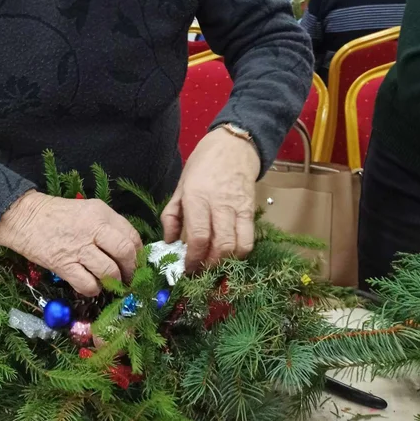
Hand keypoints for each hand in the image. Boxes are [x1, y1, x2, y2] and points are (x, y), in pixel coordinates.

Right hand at [0, 191, 142, 296]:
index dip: (138, 254)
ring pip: (109, 271)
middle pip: (125, 253)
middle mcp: (94, 229)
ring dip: (114, 282)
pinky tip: (91, 286)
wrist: (25, 217)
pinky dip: (94, 289)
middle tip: (129, 279)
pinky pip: (88, 284)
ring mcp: (78, 247)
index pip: (132, 235)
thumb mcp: (88, 210)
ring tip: (111, 284)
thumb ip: (108, 226)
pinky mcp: (64, 264)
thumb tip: (128, 250)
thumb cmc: (58, 214)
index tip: (136, 263)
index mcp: (102, 213)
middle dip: (131, 270)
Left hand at [162, 128, 259, 270]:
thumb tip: (168, 241)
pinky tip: (228, 255)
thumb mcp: (180, 186)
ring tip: (213, 267)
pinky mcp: (251, 211)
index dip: (193, 259)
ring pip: (238, 247)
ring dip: (226, 263)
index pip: (199, 237)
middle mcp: (219, 204)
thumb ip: (171, 215)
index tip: (187, 269)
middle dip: (209, 266)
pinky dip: (239, 253)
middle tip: (200, 273)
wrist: (233, 147)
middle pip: (220, 246)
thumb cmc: (202, 165)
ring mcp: (238, 208)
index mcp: (197, 197)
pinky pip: (249, 239)